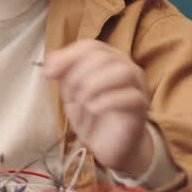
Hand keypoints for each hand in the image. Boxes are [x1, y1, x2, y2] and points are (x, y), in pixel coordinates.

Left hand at [43, 40, 152, 177]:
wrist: (111, 145)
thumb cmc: (93, 116)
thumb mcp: (72, 93)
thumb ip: (63, 75)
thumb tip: (51, 61)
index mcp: (109, 60)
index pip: (91, 46)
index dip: (68, 56)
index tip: (50, 74)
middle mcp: (126, 67)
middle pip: (104, 56)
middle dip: (79, 74)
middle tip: (69, 96)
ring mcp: (137, 86)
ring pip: (122, 71)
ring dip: (95, 84)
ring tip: (82, 101)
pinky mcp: (141, 107)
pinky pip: (131, 96)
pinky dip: (108, 100)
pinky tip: (93, 108)